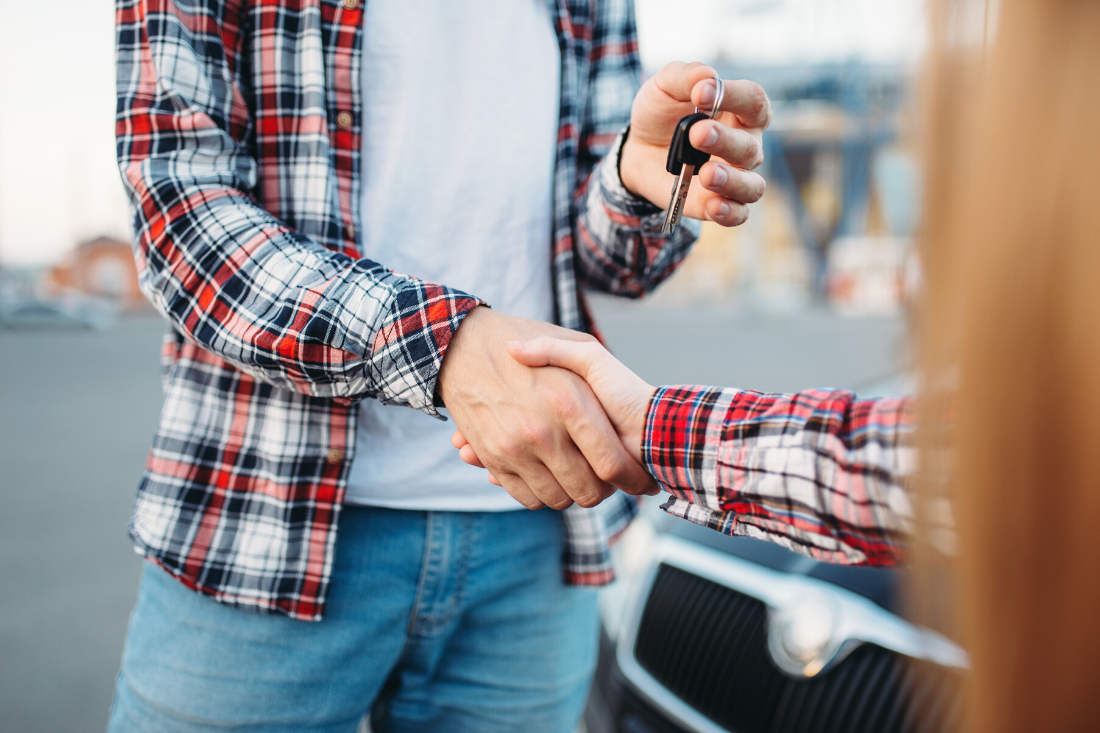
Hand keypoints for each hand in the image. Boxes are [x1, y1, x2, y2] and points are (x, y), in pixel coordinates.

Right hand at [437, 307, 656, 509]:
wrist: (463, 344)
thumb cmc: (531, 343)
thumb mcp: (578, 346)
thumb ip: (610, 385)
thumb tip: (630, 423)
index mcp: (572, 404)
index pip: (612, 466)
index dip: (632, 480)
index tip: (639, 482)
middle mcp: (543, 431)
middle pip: (588, 491)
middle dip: (603, 492)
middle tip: (608, 482)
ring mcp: (515, 448)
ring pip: (557, 499)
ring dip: (571, 494)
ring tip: (578, 476)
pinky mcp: (494, 458)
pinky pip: (527, 497)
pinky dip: (541, 495)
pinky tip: (549, 476)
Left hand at [619, 62, 770, 226]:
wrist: (639, 149)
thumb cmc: (662, 112)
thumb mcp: (665, 86)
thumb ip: (685, 76)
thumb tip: (708, 78)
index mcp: (741, 111)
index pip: (754, 101)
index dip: (733, 96)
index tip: (701, 92)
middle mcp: (746, 145)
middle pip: (750, 146)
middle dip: (724, 141)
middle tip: (696, 133)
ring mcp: (734, 177)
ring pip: (752, 186)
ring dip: (732, 181)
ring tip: (707, 174)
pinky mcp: (716, 203)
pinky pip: (738, 214)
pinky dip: (730, 213)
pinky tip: (714, 205)